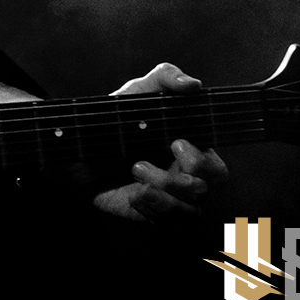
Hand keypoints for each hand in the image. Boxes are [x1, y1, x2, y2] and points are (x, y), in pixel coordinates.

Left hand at [91, 62, 228, 222]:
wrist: (81, 153)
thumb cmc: (116, 121)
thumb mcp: (138, 93)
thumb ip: (166, 78)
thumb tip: (193, 85)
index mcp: (192, 149)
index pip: (218, 162)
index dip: (203, 157)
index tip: (175, 141)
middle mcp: (189, 176)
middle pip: (215, 182)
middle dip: (190, 170)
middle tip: (160, 152)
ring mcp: (175, 198)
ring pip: (194, 206)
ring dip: (164, 186)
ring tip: (135, 168)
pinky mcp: (158, 215)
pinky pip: (173, 221)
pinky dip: (155, 207)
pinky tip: (135, 194)